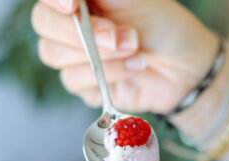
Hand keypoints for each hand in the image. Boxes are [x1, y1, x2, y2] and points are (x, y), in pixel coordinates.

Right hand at [31, 0, 217, 112]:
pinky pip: (75, 81)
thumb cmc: (163, 24)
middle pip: (43, 24)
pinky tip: (134, 67)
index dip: (55, 0)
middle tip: (120, 36)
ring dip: (102, 56)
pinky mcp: (83, 84)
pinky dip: (109, 75)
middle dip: (82, 32)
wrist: (186, 66)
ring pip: (56, 56)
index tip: (73, 5)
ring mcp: (73, 55)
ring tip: (136, 50)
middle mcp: (70, 23)